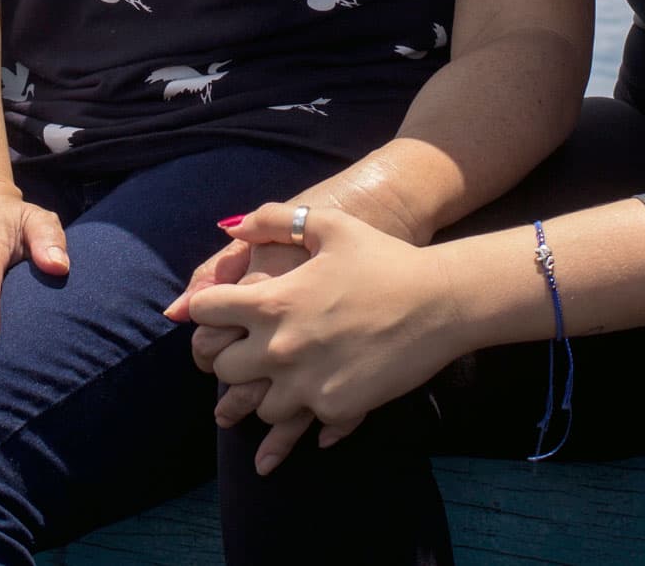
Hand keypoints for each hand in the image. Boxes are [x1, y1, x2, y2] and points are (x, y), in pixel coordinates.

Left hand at [189, 205, 463, 472]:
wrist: (440, 302)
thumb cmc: (384, 258)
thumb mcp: (329, 226)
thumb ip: (274, 221)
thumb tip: (234, 228)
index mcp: (272, 302)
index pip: (204, 313)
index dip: (208, 311)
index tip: (222, 314)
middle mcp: (280, 348)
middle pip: (223, 370)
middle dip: (233, 360)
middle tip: (252, 354)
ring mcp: (306, 383)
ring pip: (260, 407)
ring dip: (268, 393)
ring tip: (286, 381)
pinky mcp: (335, 407)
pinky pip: (306, 424)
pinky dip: (311, 413)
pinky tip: (324, 397)